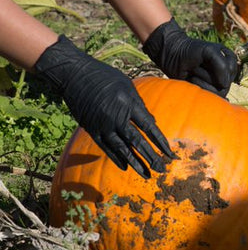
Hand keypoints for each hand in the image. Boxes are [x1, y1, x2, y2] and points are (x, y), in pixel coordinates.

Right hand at [33, 36, 174, 177]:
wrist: (75, 75)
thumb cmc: (105, 77)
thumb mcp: (128, 86)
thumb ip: (140, 105)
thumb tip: (152, 123)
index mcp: (128, 103)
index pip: (148, 127)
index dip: (160, 141)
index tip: (169, 152)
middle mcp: (115, 117)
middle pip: (137, 141)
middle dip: (151, 157)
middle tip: (162, 170)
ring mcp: (102, 124)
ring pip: (121, 148)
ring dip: (135, 163)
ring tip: (146, 175)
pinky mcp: (91, 128)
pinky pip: (105, 147)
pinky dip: (116, 158)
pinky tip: (126, 167)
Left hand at [143, 18, 237, 95]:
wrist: (172, 54)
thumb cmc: (191, 50)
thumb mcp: (209, 52)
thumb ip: (222, 66)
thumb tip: (225, 85)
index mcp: (229, 61)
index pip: (230, 71)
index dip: (218, 67)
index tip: (205, 59)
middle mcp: (225, 73)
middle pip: (224, 83)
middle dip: (208, 74)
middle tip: (197, 65)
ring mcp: (215, 83)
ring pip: (218, 91)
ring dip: (202, 81)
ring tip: (193, 72)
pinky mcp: (205, 90)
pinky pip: (210, 97)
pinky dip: (199, 87)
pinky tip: (192, 79)